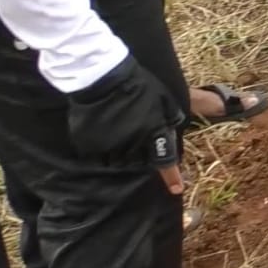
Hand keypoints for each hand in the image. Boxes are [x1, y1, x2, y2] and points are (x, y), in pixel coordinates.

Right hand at [66, 58, 184, 193]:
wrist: (102, 78)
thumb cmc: (138, 86)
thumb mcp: (164, 99)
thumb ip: (170, 117)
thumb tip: (175, 129)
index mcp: (153, 132)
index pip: (165, 160)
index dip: (171, 177)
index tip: (177, 189)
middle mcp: (132, 143)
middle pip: (138, 161)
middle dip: (139, 152)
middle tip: (134, 132)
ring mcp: (110, 145)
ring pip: (117, 160)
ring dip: (120, 151)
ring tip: (118, 129)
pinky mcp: (91, 144)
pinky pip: (98, 153)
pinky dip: (101, 145)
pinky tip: (103, 127)